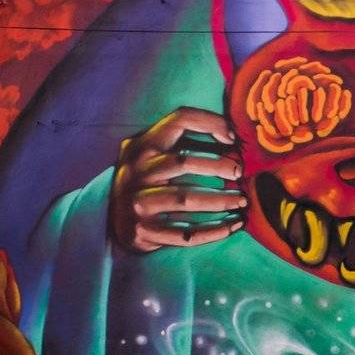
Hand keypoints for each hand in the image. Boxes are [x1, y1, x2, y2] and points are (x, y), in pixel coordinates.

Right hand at [110, 107, 247, 252]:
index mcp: (141, 146)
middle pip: (183, 161)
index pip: (179, 120)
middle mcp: (136, 172)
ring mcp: (137, 203)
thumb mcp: (150, 155)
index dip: (210, 123)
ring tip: (241, 201)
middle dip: (218, 166)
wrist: (113, 223)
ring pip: (185, 198)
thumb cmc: (145, 182)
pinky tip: (232, 227)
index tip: (233, 137)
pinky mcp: (143, 232)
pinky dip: (213, 231)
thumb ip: (179, 142)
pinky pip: (185, 234)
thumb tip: (231, 136)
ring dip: (220, 200)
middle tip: (239, 172)